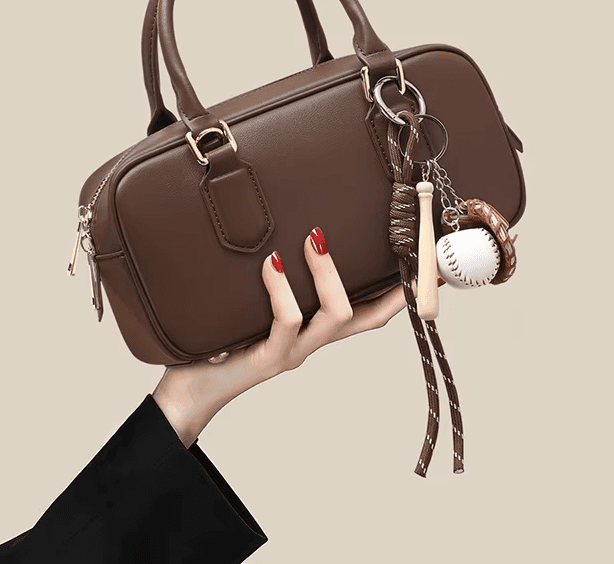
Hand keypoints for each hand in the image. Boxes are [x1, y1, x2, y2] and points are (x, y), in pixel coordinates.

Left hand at [153, 226, 414, 446]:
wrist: (183, 392)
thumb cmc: (217, 339)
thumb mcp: (249, 300)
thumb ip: (268, 271)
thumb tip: (274, 221)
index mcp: (314, 329)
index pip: (370, 311)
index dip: (402, 292)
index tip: (430, 267)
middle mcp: (311, 342)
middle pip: (367, 316)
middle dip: (387, 281)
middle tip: (387, 240)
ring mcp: (293, 352)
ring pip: (335, 316)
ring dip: (327, 273)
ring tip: (311, 239)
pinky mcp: (267, 359)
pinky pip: (287, 323)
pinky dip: (282, 289)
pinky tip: (270, 264)